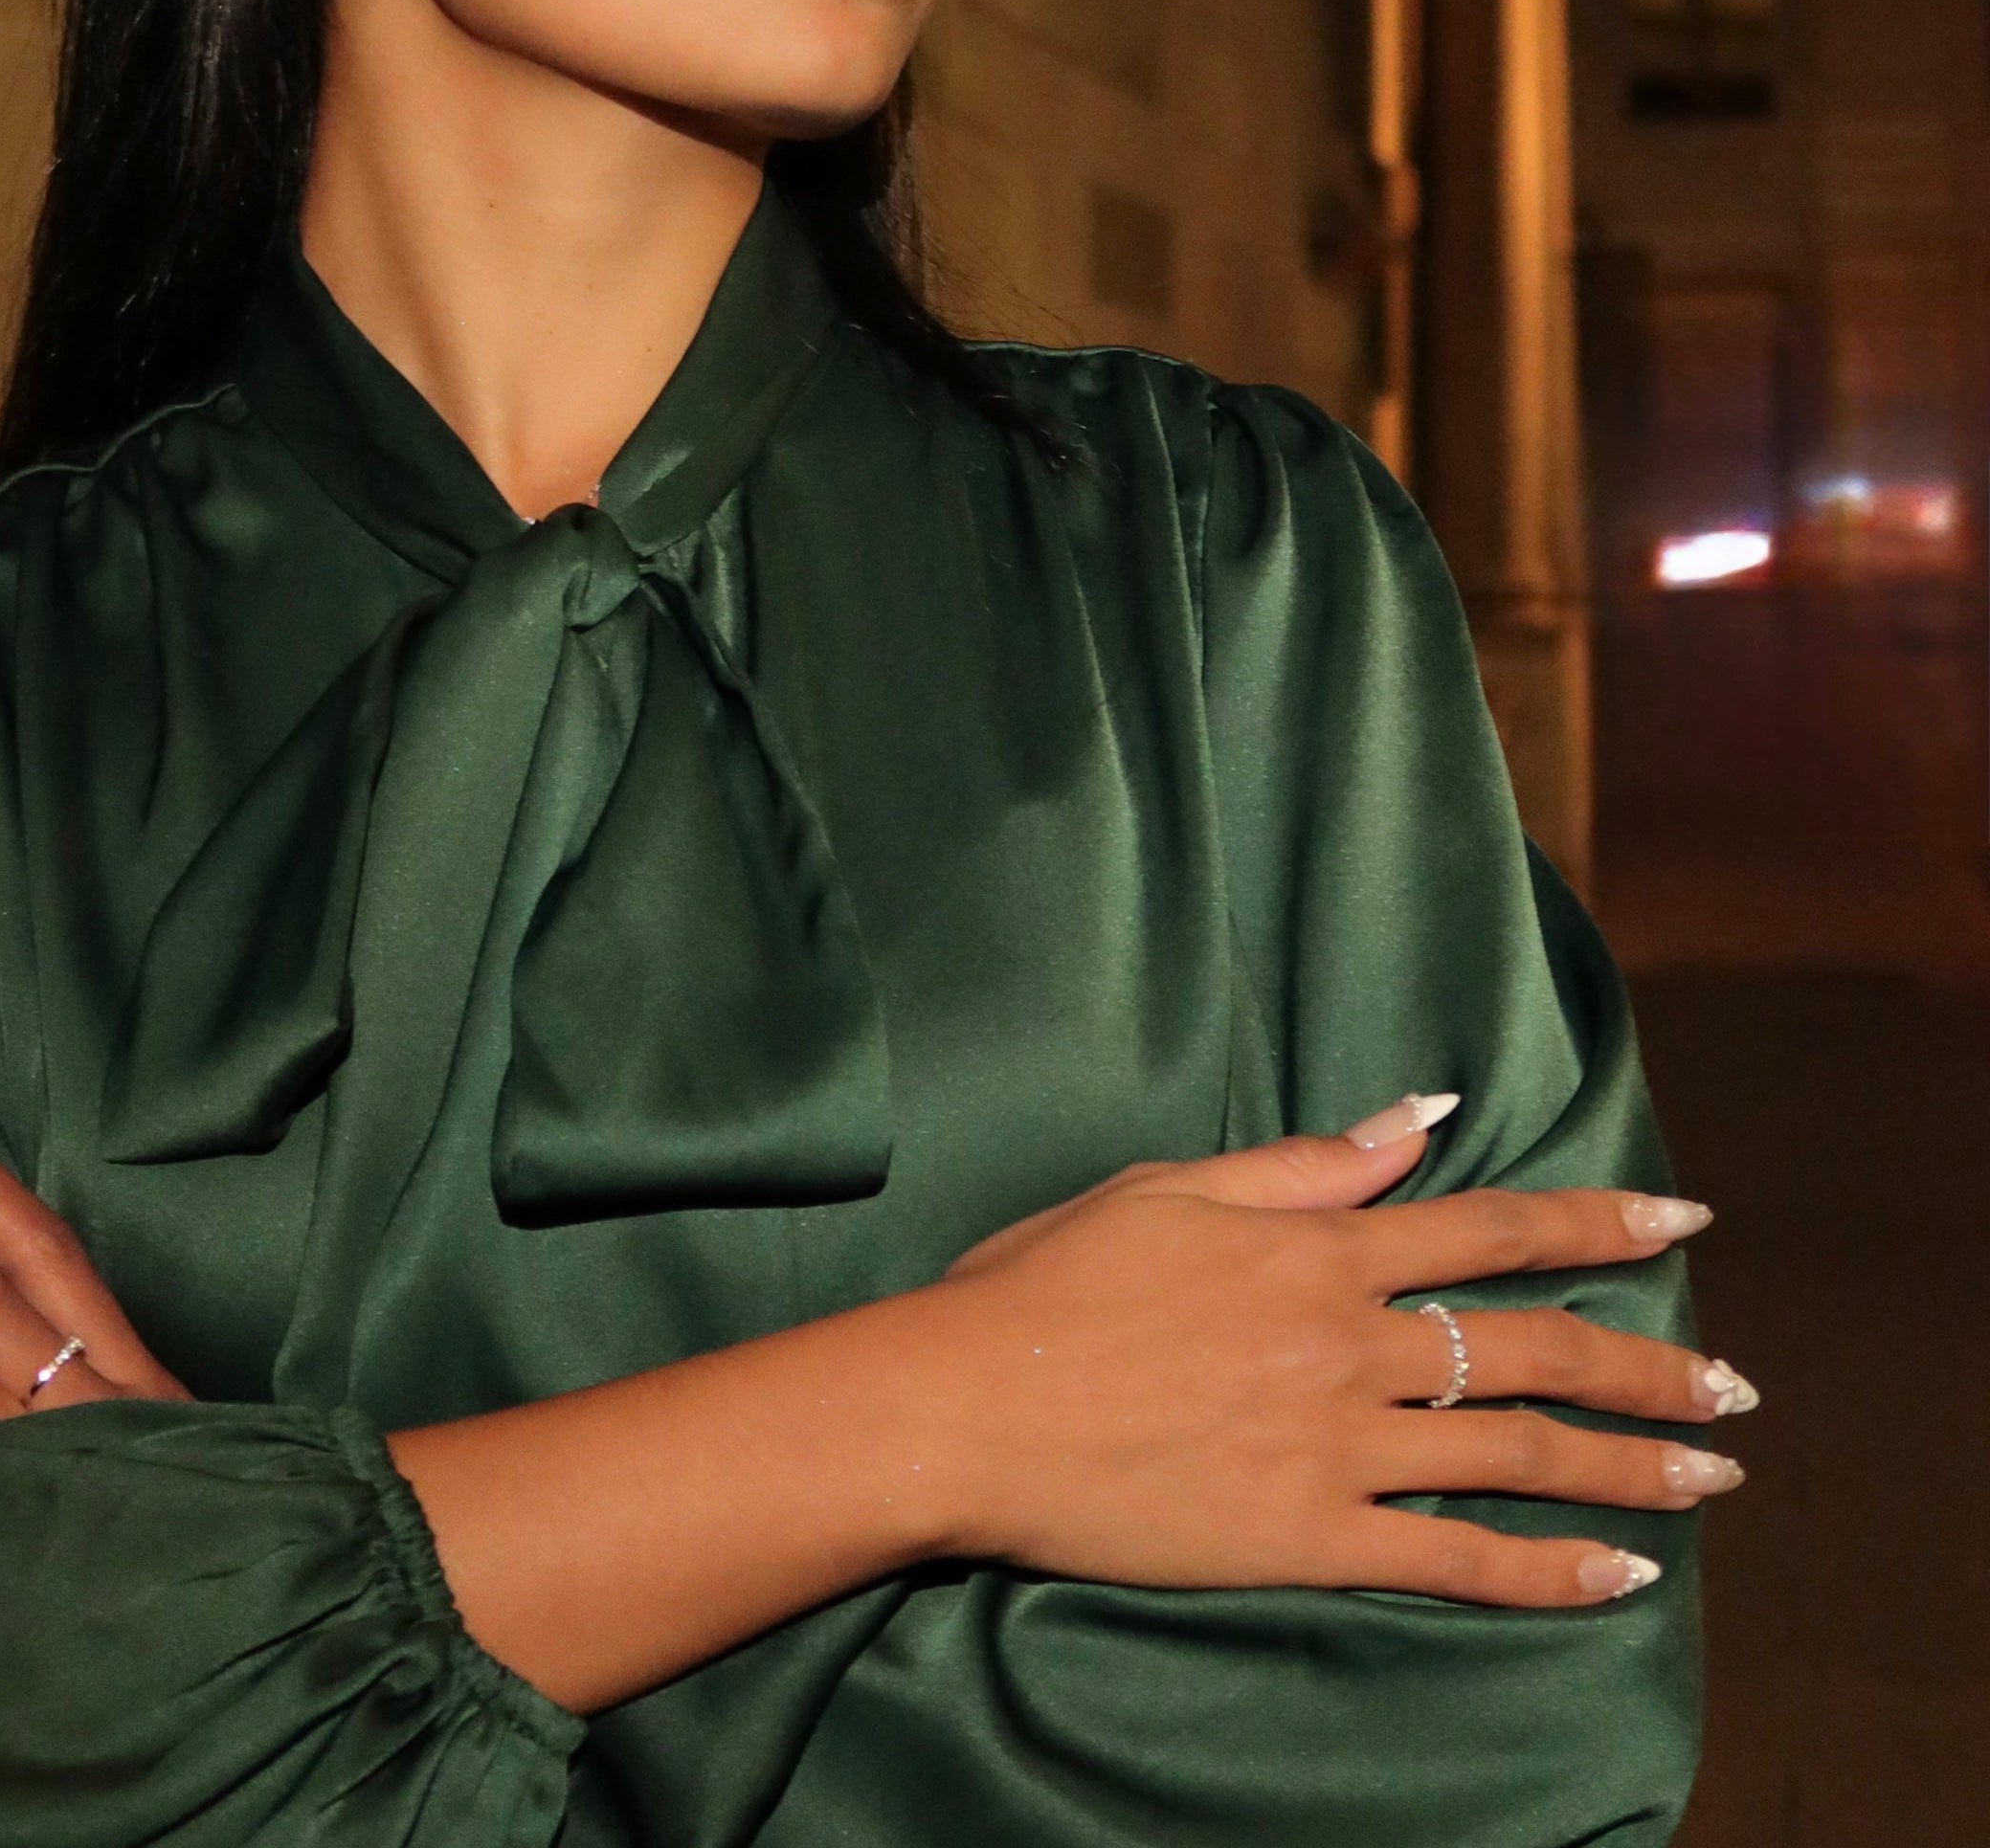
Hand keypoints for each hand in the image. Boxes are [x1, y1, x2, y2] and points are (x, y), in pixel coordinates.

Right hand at [920, 1094, 1754, 1607]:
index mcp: (1315, 1250)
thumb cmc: (1042, 1285)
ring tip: (1710, 1473)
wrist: (962, 1405)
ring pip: (1518, 1455)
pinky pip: (1454, 1560)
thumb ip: (1304, 1164)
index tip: (1684, 1221)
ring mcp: (1336, 1445)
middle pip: (1533, 1347)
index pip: (1493, 1227)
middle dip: (1650, 1363)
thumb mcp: (1167, 1189)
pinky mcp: (1309, 1537)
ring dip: (1629, 1464)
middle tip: (1735, 1384)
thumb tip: (1419, 1117)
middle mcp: (1348, 1343)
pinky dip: (1546, 1573)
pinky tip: (1616, 1579)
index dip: (1599, 1223)